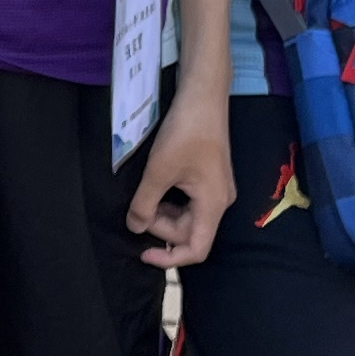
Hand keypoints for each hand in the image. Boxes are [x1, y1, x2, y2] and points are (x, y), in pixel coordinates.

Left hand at [126, 86, 232, 268]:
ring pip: (187, 216)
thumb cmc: (185, 132)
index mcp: (213, 205)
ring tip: (144, 196)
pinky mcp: (209, 176)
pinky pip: (189, 201)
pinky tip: (155, 187)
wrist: (203, 96)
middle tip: (138, 208)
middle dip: (160, 226)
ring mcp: (215, 188)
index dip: (169, 259)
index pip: (196, 249)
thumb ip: (145, 204)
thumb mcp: (159, 171)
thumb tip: (134, 227)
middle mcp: (219, 201)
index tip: (144, 253)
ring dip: (163, 213)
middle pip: (189, 232)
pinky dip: (170, 201)